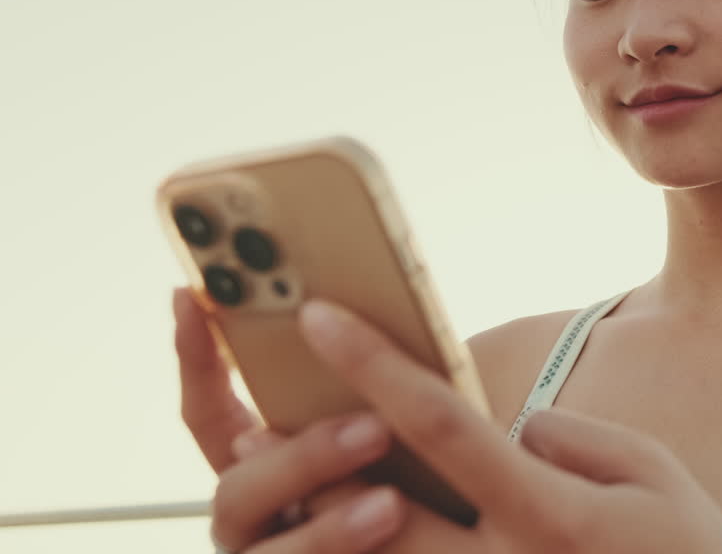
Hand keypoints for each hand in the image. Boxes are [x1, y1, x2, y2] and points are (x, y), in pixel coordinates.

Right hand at [174, 289, 404, 551]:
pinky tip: (394, 529)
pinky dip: (344, 553)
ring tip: (391, 505)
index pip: (209, 414)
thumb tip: (402, 327)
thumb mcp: (401, 430)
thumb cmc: (422, 488)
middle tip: (375, 428)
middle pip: (239, 490)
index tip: (193, 298)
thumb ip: (381, 394)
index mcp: (263, 469)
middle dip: (304, 460)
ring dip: (331, 529)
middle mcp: (256, 520)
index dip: (195, 358)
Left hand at [288, 298, 721, 553]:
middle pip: (375, 508)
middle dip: (316, 461)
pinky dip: (374, 551)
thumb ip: (574, 440)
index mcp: (549, 515)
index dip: (374, 364)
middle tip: (269, 423)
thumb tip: (509, 433)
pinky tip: (368, 527)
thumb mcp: (656, 475)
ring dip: (325, 524)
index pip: (441, 425)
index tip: (321, 315)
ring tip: (301, 483)